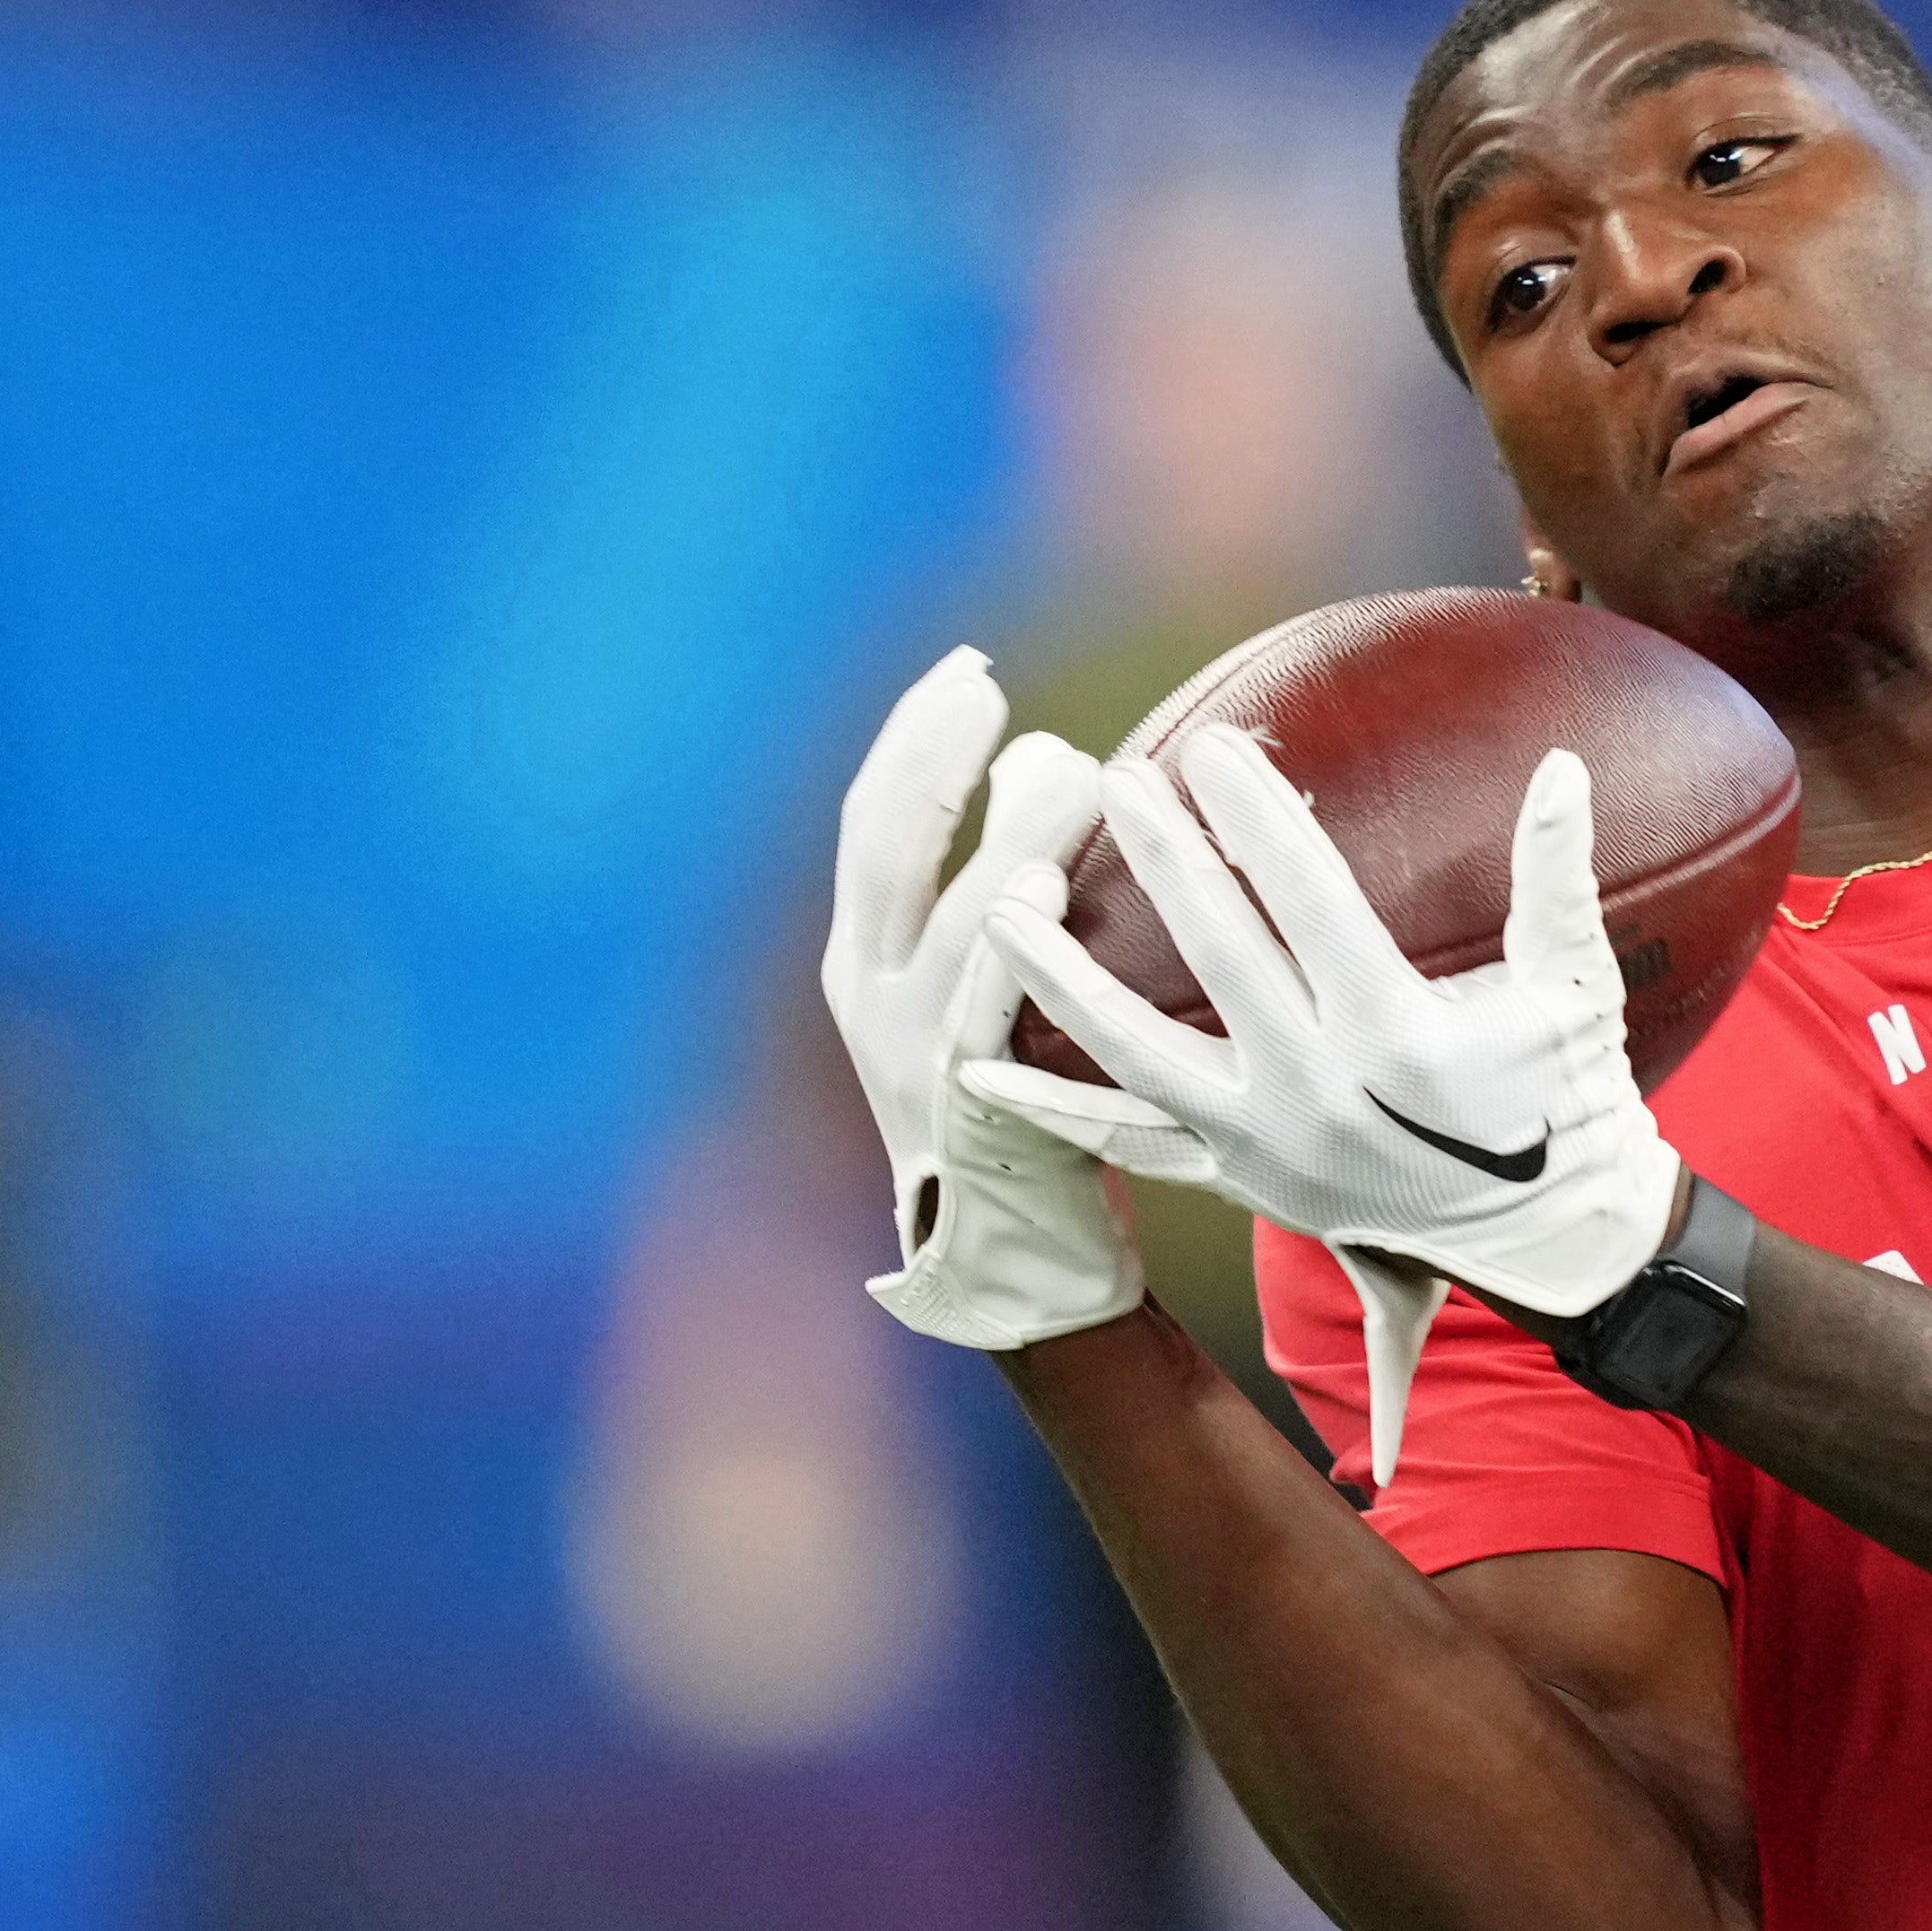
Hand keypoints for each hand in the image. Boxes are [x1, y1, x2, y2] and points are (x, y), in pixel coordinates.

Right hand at [821, 645, 1144, 1351]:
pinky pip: (983, 1015)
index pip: (872, 823)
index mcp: (868, 957)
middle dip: (926, 761)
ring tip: (1060, 766)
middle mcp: (873, 997)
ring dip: (999, 839)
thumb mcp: (991, 986)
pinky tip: (1038, 894)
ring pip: (943, 925)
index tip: (967, 672)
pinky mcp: (969, 1109)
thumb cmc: (1030, 1098)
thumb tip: (1062, 760)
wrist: (1016, 1258)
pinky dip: (1007, 951)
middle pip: (882, 852)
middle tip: (987, 688)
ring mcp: (913, 1056)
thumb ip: (1011, 881)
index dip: (913, 742)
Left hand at [966, 729, 1680, 1480]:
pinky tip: (978, 1065)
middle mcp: (1322, 1094)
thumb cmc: (1569, 1101)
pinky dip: (1053, 1109)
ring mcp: (1271, 1146)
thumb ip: (1558, 879)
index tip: (1215, 747)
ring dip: (1065, 976)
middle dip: (1164, 858)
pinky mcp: (1245, 1181)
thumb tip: (1562, 771)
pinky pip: (1131, 1144)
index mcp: (1401, 1036)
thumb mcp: (1575, 989)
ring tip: (1009, 898)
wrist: (1550, 1243)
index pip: (1310, 902)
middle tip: (1118, 778)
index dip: (1258, 819)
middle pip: (1219, 956)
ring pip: (1141, 1054)